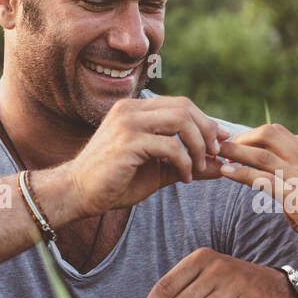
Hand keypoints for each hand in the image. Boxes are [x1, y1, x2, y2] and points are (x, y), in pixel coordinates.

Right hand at [58, 96, 229, 217]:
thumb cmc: (116, 181)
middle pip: (184, 107)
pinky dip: (185, 162)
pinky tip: (184, 177)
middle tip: (213, 154)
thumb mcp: (158, 171)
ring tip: (198, 167)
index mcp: (135, 110)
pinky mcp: (128, 143)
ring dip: (198, 146)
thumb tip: (219, 167)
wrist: (78, 193)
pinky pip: (170, 146)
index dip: (205, 121)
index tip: (219, 141)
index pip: (180, 104)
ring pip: (181, 122)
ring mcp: (128, 124)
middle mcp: (131, 110)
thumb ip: (187, 164)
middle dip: (206, 131)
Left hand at [217, 121, 297, 270]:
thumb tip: (292, 191)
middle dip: (243, 136)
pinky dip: (241, 173)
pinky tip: (226, 173)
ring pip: (263, 154)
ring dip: (234, 151)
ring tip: (213, 152)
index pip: (283, 136)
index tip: (239, 142)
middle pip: (271, 134)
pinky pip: (264, 179)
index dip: (257, 136)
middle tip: (222, 144)